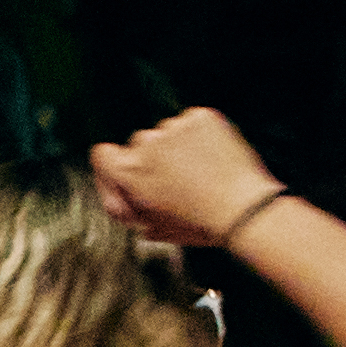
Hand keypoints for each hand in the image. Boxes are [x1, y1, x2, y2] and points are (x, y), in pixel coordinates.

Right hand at [83, 108, 281, 250]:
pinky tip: (212, 159)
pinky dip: (200, 137)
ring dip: (178, 149)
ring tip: (200, 174)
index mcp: (128, 171)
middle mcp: (146, 143)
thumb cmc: (200, 225)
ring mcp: (174, 127)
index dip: (113, 170)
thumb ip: (129, 210)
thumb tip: (123, 202)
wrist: (243, 210)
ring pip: (168, 134)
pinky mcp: (201, 117)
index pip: (102, 155)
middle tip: (175, 185)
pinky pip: (193, 123)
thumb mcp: (154, 229)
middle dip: (153, 162)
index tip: (127, 180)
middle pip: (139, 146)